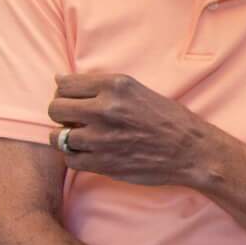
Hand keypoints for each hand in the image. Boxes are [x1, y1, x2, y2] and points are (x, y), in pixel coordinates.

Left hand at [48, 73, 224, 187]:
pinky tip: (89, 153)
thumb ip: (99, 85)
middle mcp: (105, 109)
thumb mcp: (136, 89)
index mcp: (114, 86)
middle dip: (61, 114)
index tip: (73, 100)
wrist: (190, 151)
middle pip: (55, 108)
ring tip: (80, 138)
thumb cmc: (167, 118)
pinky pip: (70, 160)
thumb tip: (59, 80)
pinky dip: (75, 157)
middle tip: (74, 120)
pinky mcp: (103, 163)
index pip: (64, 84)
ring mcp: (102, 138)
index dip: (64, 93)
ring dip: (66, 137)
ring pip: (58, 137)